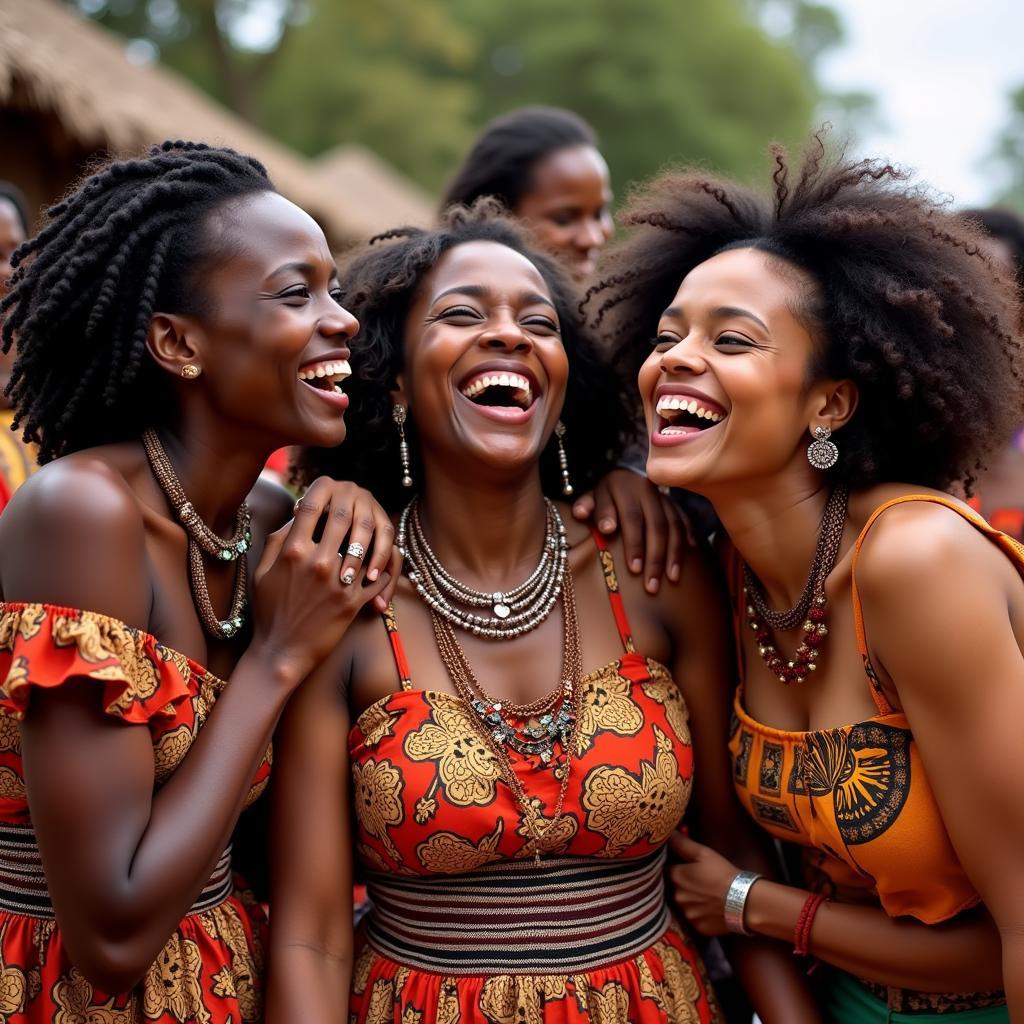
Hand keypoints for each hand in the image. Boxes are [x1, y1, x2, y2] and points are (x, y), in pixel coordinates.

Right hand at [249, 477, 401, 685]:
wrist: (281, 652)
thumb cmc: (269, 611)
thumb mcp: (263, 571)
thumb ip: (279, 539)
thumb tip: (297, 513)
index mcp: (292, 551)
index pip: (311, 504)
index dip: (320, 488)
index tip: (326, 485)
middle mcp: (317, 562)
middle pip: (342, 516)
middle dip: (348, 505)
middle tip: (353, 502)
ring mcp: (339, 582)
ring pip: (365, 543)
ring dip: (369, 534)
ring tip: (369, 529)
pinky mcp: (354, 602)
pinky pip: (380, 576)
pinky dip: (383, 568)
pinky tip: (380, 564)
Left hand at [571, 469, 691, 591]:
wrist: (625, 474)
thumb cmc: (604, 495)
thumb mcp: (592, 496)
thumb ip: (586, 505)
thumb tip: (581, 513)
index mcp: (624, 488)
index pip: (631, 518)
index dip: (634, 544)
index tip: (634, 569)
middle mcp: (647, 490)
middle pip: (656, 526)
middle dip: (656, 557)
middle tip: (652, 584)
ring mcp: (664, 497)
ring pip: (674, 526)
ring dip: (674, 554)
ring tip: (672, 579)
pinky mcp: (676, 504)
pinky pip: (686, 521)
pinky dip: (688, 538)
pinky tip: (689, 558)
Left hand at [668, 832, 747, 936]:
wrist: (744, 901)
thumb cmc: (722, 873)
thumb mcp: (703, 853)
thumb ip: (682, 843)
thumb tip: (668, 834)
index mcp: (676, 877)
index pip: (668, 870)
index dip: (677, 867)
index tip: (687, 866)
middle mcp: (677, 897)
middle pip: (675, 888)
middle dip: (684, 885)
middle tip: (700, 882)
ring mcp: (687, 914)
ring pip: (685, 905)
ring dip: (691, 900)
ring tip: (707, 895)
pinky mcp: (698, 928)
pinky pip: (695, 919)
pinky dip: (701, 914)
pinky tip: (712, 909)